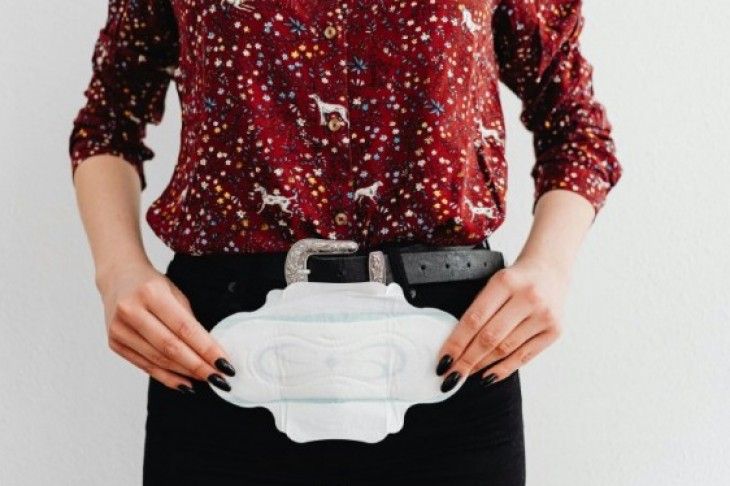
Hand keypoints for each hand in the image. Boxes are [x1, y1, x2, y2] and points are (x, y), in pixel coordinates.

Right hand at [96, 261, 236, 393]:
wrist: (118, 277)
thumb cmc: (151, 284)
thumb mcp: (174, 292)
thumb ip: (188, 320)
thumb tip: (209, 351)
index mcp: (151, 293)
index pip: (185, 328)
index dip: (206, 349)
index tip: (225, 364)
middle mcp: (131, 311)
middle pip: (171, 347)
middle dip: (199, 366)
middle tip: (220, 379)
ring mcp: (119, 329)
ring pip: (158, 360)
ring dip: (185, 373)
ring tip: (206, 380)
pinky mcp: (114, 343)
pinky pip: (145, 366)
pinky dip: (166, 377)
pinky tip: (184, 383)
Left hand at [434, 255, 569, 391]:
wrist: (549, 269)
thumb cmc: (515, 279)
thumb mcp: (494, 283)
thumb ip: (478, 308)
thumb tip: (455, 346)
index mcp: (505, 282)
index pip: (474, 318)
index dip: (456, 343)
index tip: (443, 360)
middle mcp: (527, 298)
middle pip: (489, 338)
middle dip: (466, 360)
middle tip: (451, 376)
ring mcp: (543, 316)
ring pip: (505, 349)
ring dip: (482, 366)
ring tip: (466, 375)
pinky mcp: (554, 331)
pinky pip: (524, 357)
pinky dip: (503, 369)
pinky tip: (488, 376)